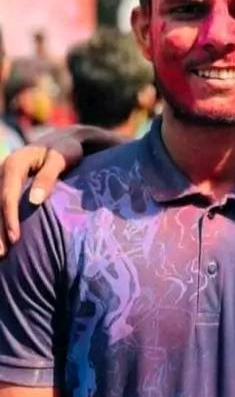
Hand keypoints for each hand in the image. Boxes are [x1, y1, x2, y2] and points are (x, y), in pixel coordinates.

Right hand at [0, 137, 80, 254]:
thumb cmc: (65, 151)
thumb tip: (34, 201)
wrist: (61, 141)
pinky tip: (1, 239)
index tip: (15, 239)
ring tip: (0, 254)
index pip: (7, 195)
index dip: (10, 218)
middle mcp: (2, 170)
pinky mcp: (4, 185)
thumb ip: (48, 177)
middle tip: (1, 254)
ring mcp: (1, 178)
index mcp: (14, 164)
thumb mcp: (60, 159)